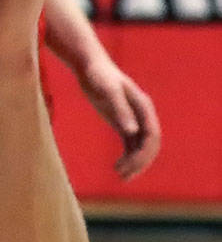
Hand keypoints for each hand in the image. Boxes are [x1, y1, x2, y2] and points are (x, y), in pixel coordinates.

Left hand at [75, 54, 161, 178]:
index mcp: (144, 107)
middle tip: (123, 176)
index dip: (144, 153)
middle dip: (140, 162)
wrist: (90, 66)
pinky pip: (130, 144)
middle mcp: (142, 115)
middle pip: (149, 145)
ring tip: (120, 175)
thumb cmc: (99, 75)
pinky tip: (118, 167)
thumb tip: (132, 132)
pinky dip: (127, 156)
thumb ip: (120, 110)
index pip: (152, 136)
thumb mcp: (108, 92)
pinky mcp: (122, 121)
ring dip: (134, 162)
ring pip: (140, 147)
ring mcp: (133, 119)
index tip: (130, 166)